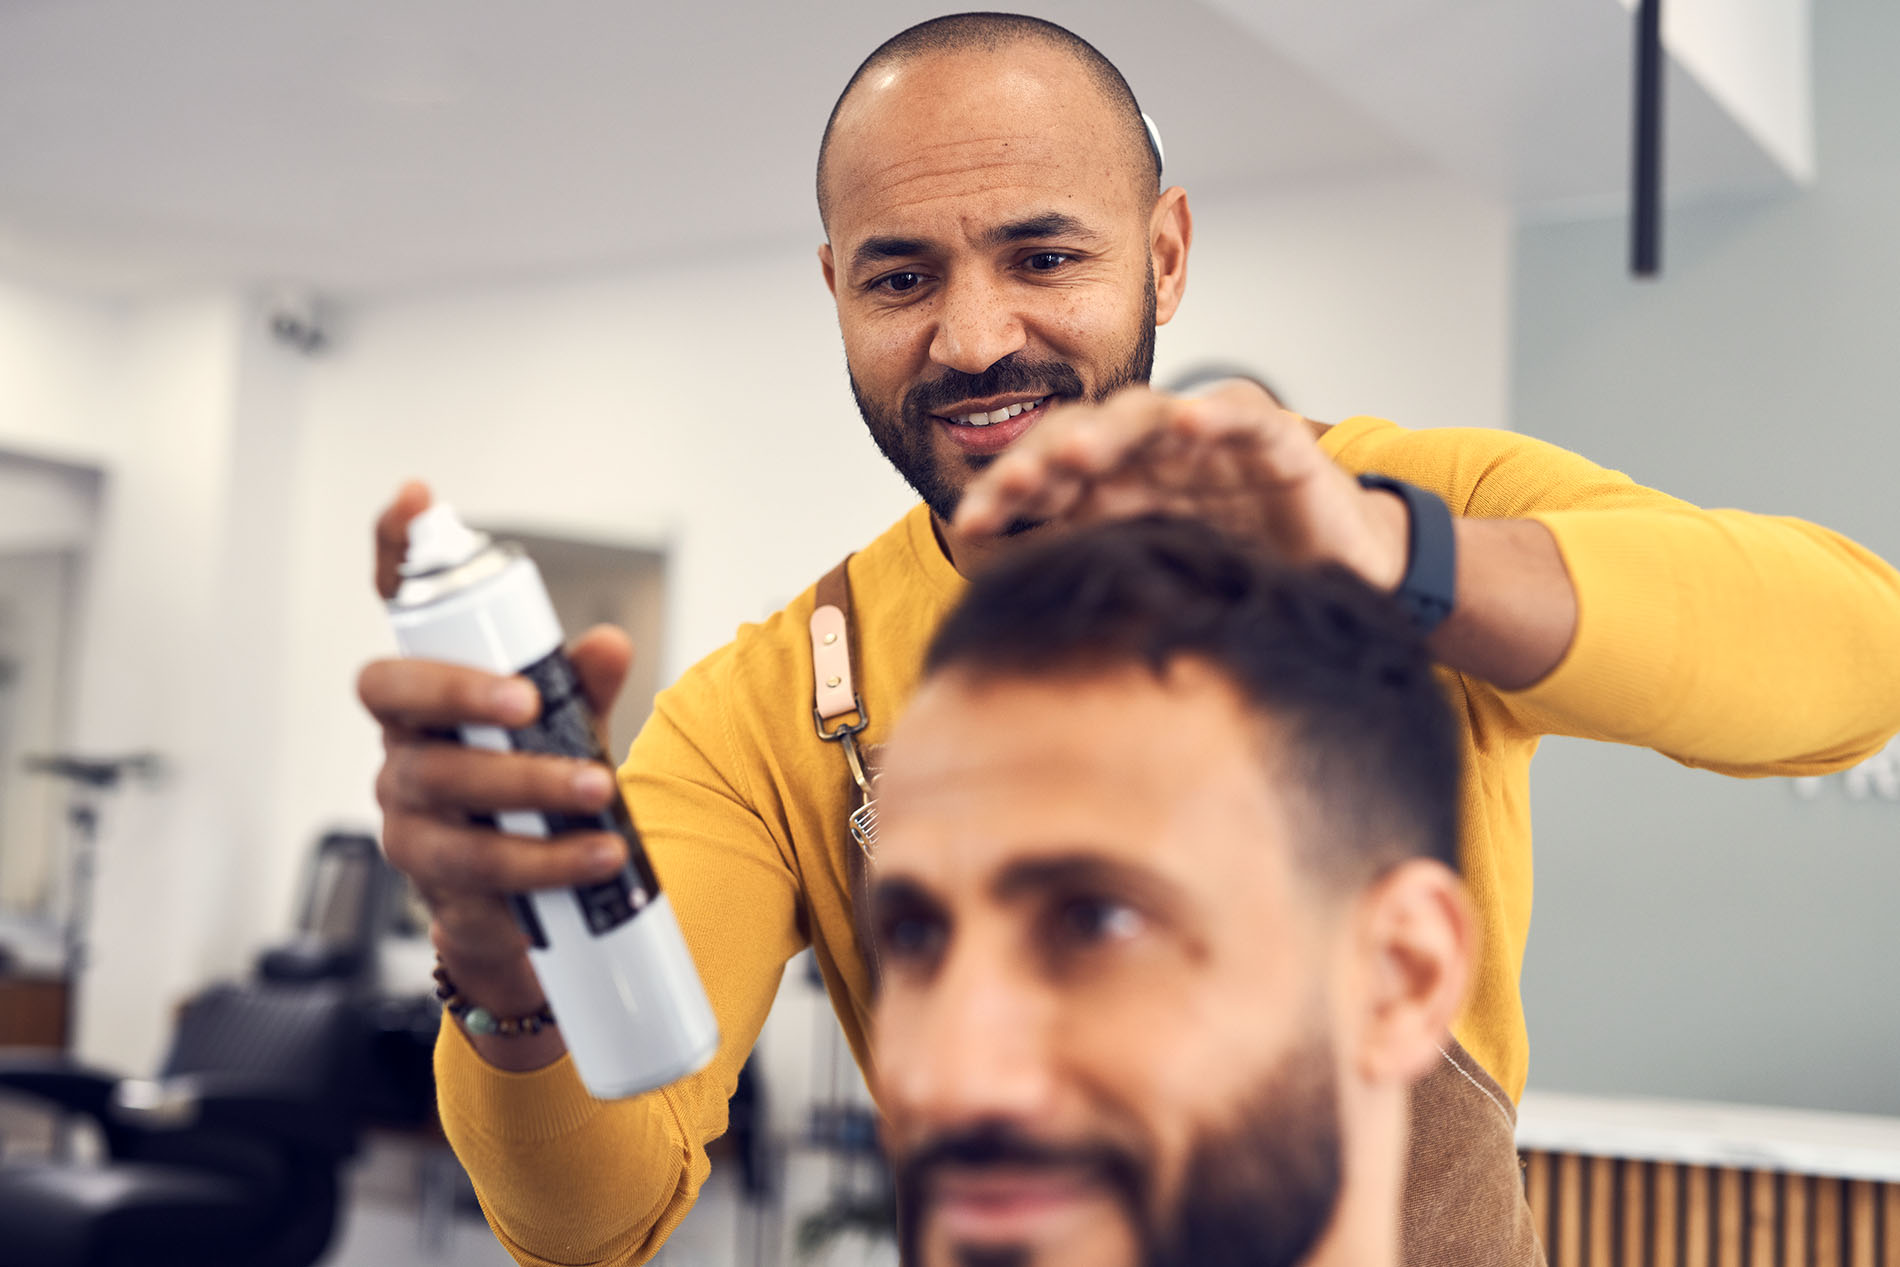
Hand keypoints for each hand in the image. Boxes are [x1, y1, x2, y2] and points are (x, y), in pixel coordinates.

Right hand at [360, 483, 634, 1042]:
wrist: (528, 914)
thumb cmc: (536, 800)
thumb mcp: (569, 734)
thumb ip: (583, 687)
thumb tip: (608, 642)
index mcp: (433, 690)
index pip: (402, 611)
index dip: (394, 552)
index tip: (414, 499)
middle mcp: (403, 739)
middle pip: (395, 695)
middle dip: (460, 691)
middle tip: (530, 705)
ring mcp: (407, 805)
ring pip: (442, 785)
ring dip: (526, 786)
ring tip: (599, 792)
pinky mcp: (428, 872)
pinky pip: (476, 864)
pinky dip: (546, 859)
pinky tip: (598, 852)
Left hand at [952, 379, 1408, 590]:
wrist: (1335, 581)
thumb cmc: (1240, 578)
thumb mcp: (1152, 582)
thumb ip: (1090, 574)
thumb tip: (1000, 598)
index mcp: (1117, 488)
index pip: (1047, 473)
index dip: (1008, 491)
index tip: (970, 525)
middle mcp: (1152, 457)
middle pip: (1082, 436)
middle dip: (1041, 458)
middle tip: (1010, 486)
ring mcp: (1208, 443)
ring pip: (1146, 416)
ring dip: (1108, 431)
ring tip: (1076, 455)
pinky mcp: (1271, 440)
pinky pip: (1240, 415)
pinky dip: (1216, 415)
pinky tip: (1190, 424)